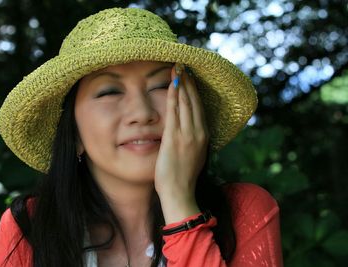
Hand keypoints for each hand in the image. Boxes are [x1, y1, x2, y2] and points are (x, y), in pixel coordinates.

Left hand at [154, 63, 209, 223]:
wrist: (180, 193)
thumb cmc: (183, 177)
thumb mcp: (194, 155)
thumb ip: (192, 141)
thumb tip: (189, 131)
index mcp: (203, 136)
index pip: (199, 107)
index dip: (195, 90)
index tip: (191, 76)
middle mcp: (198, 132)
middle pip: (193, 100)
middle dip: (189, 81)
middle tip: (184, 64)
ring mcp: (187, 134)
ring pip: (185, 103)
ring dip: (181, 83)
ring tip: (178, 68)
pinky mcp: (174, 138)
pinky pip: (173, 111)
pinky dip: (173, 96)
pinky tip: (171, 84)